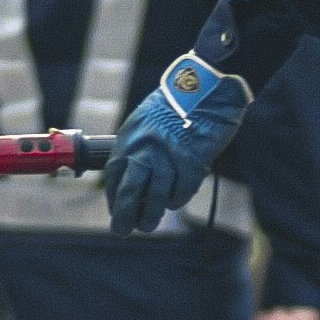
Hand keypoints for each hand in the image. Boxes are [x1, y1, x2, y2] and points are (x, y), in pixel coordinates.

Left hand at [104, 55, 250, 234]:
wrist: (205, 88)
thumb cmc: (175, 104)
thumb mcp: (144, 120)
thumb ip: (136, 146)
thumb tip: (130, 173)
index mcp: (130, 138)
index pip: (114, 176)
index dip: (114, 198)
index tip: (116, 209)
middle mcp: (145, 151)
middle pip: (129, 193)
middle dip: (124, 216)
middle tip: (123, 231)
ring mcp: (168, 159)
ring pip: (154, 199)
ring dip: (150, 217)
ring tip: (148, 225)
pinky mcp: (191, 165)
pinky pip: (180, 193)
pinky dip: (175, 201)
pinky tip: (173, 201)